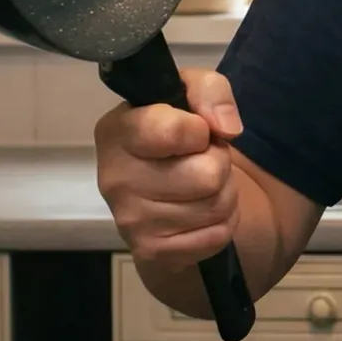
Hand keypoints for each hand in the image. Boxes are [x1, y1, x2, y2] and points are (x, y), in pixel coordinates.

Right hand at [95, 68, 245, 269]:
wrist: (159, 192)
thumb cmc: (175, 132)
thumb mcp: (190, 92)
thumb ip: (210, 90)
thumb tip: (226, 127)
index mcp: (117, 131)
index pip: (171, 131)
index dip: (200, 130)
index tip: (196, 130)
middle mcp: (115, 178)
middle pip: (208, 175)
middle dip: (218, 163)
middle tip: (200, 160)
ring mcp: (130, 220)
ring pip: (216, 205)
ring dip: (223, 193)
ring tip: (201, 185)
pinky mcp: (150, 250)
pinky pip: (217, 235)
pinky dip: (222, 222)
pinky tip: (199, 212)